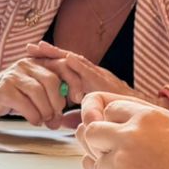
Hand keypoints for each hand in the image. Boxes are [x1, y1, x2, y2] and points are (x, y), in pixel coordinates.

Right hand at [0, 58, 68, 125]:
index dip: (74, 81)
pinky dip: (33, 115)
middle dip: (57, 102)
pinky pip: (24, 103)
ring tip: (46, 121)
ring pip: (38, 92)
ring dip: (45, 111)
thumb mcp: (36, 89)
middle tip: (57, 117)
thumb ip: (52, 95)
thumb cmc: (16, 94)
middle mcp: (27, 64)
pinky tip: (35, 120)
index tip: (78, 98)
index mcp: (39, 62)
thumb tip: (65, 113)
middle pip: (51, 80)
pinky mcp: (4, 88)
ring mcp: (14, 75)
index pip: (63, 65)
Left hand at [25, 41, 148, 109]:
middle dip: (48, 53)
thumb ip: (74, 117)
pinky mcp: (105, 81)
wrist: (140, 110)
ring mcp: (98, 75)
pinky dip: (79, 64)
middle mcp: (90, 73)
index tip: (31, 57)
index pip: (64, 67)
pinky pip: (91, 71)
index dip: (48, 61)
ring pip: (76, 61)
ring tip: (42, 47)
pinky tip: (67, 58)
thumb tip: (58, 121)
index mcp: (85, 80)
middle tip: (29, 48)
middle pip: (66, 60)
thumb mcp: (89, 113)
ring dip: (58, 54)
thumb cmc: (116, 112)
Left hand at [75, 95, 168, 168]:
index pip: (111, 110)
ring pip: (94, 164)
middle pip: (92, 132)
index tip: (117, 136)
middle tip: (114, 158)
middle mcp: (129, 136)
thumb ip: (149, 131)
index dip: (112, 124)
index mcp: (147, 117)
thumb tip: (125, 138)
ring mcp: (119, 163)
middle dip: (99, 144)